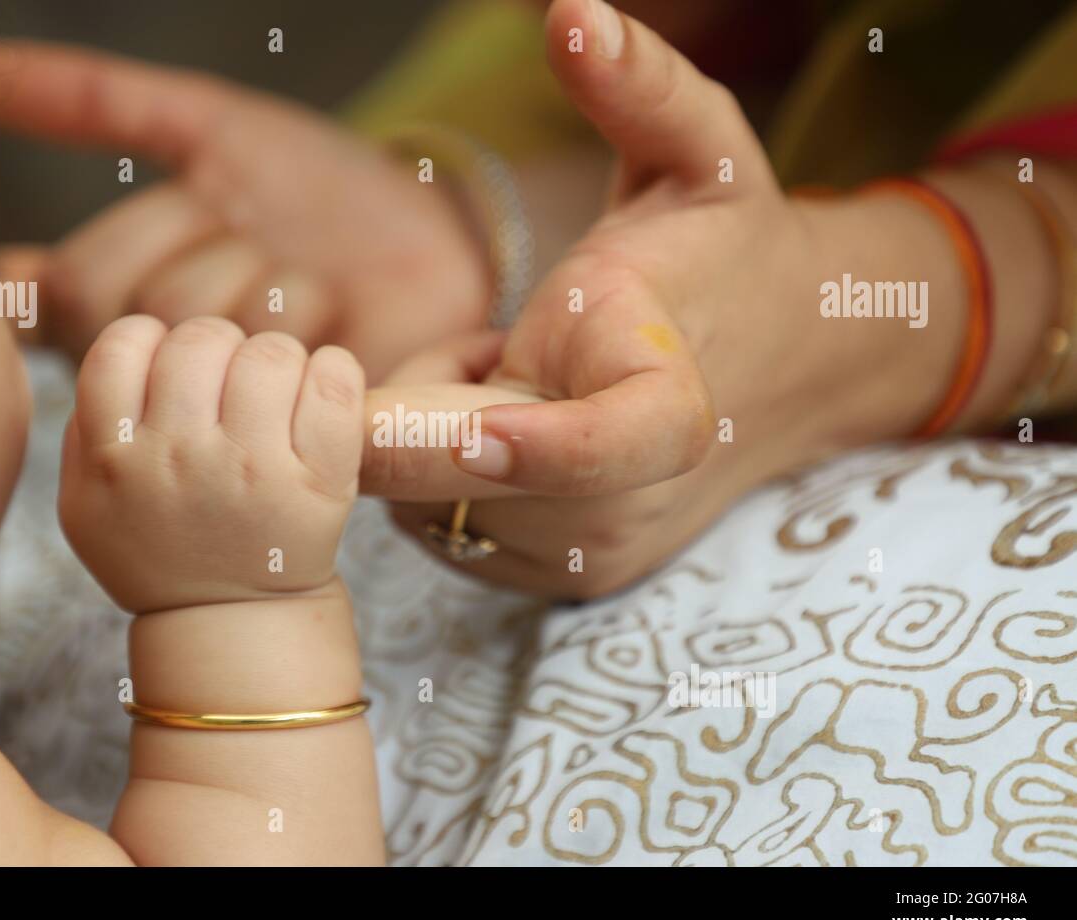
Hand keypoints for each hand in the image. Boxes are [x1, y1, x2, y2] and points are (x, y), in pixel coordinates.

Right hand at [0, 42, 490, 379]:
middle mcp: (164, 365)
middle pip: (117, 299)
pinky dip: (313, 313)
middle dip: (197, 242)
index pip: (48, 292)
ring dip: (265, 273)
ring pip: (194, 324)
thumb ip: (103, 103)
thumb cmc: (324, 192)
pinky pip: (267, 364)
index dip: (37, 287)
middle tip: (255, 236)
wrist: (437, 239)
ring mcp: (223, 408)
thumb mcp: (216, 131)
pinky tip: (336, 320)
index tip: (28, 276)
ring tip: (310, 280)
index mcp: (128, 299)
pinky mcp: (289, 436)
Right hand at [59, 316, 363, 612]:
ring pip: (269, 352)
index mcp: (115, 460)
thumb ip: (85, 429)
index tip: (173, 372)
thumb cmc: (161, 551)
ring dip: (276, 361)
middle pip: (200, 339)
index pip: (122, 345)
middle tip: (231, 384)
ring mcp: (253, 471)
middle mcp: (180, 460)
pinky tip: (321, 390)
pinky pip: (333, 385)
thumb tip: (122, 354)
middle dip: (219, 348)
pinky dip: (334, 372)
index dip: (152, 343)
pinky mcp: (318, 483)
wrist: (233, 624)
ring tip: (276, 394)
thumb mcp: (88, 506)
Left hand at [361, 0, 965, 597]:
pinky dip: (447, 472)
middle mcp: (629, 503)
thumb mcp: (699, 152)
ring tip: (520, 381)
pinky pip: (440, 524)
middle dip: (422, 402)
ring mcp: (590, 555)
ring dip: (437, 432)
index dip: (538, 443)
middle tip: (497, 340)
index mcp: (671, 403)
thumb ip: (640, 88)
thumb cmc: (723, 254)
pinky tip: (513, 425)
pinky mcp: (557, 577)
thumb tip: (570, 17)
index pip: (608, 444)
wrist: (782, 367)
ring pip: (433, 501)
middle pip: (465, 477)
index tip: (475, 419)